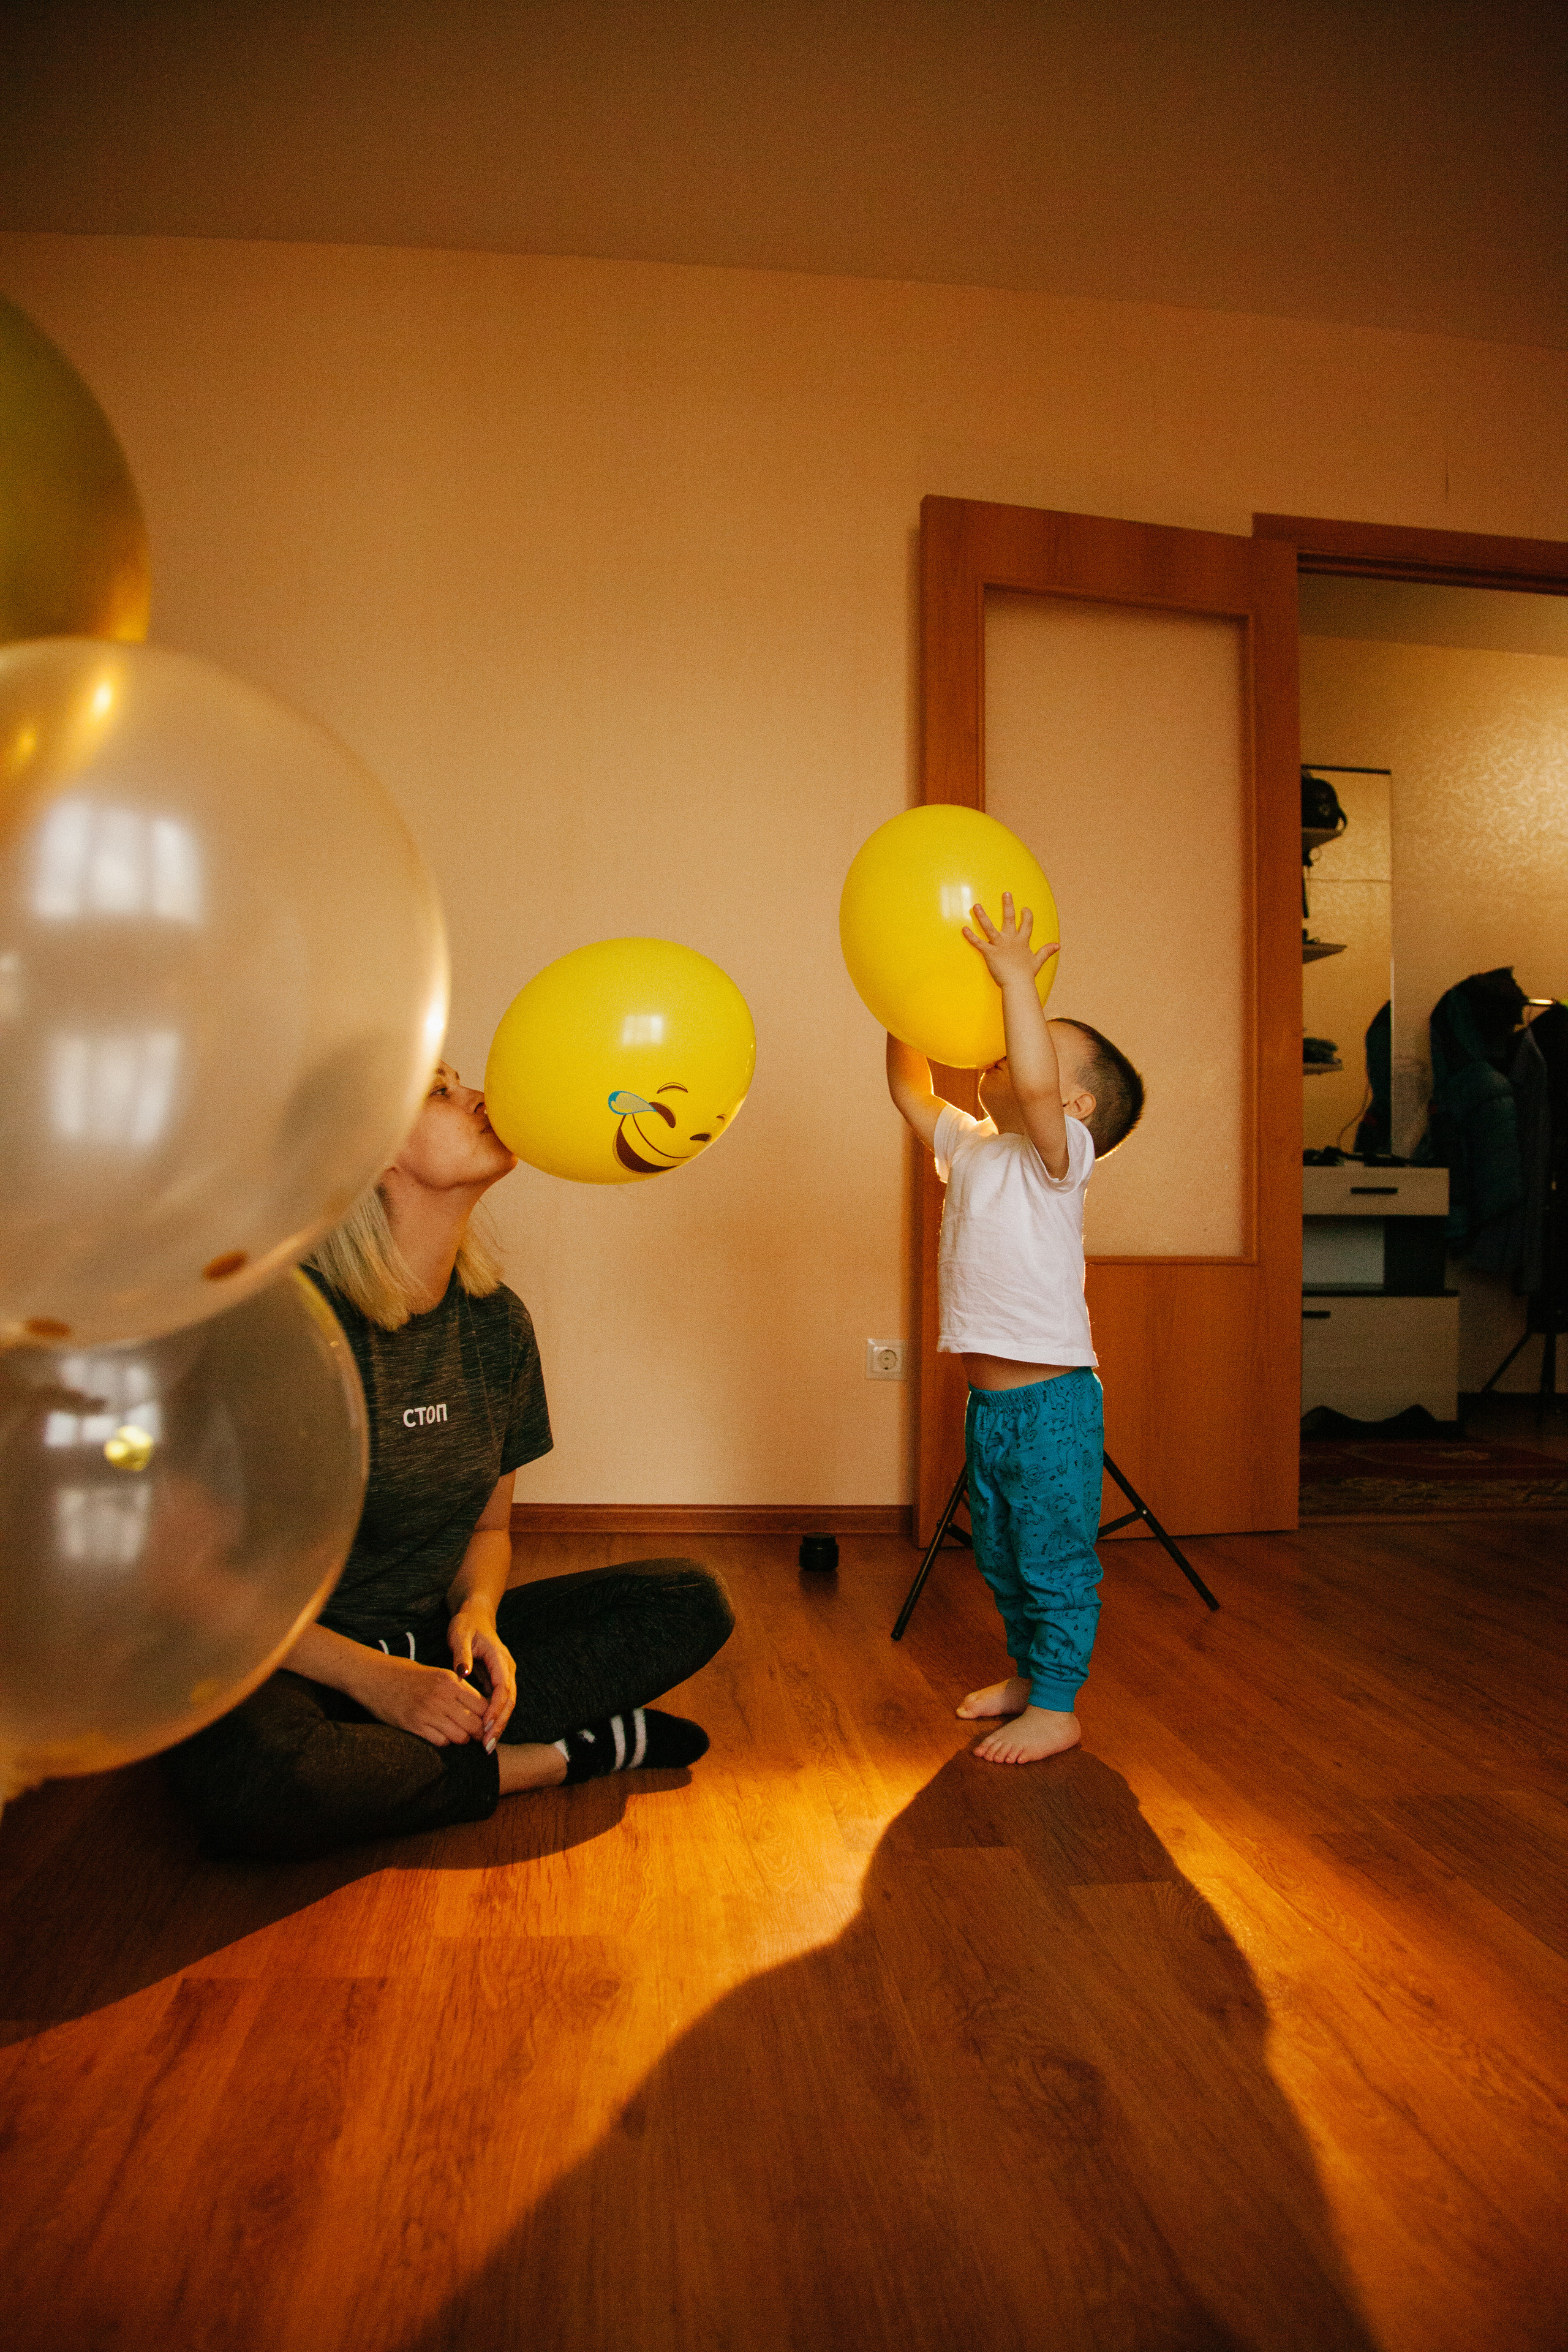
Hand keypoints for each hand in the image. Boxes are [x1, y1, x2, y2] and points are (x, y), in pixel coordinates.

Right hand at [362, 1650, 488, 1746]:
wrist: (374, 1676)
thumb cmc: (406, 1675)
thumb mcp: (437, 1675)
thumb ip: (457, 1690)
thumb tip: (479, 1708)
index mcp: (451, 1681)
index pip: (483, 1705)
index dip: (486, 1717)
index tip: (484, 1722)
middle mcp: (442, 1697)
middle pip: (475, 1723)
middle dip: (478, 1732)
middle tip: (476, 1736)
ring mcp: (428, 1712)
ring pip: (460, 1736)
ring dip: (461, 1739)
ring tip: (457, 1736)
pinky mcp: (414, 1725)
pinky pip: (441, 1742)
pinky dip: (444, 1742)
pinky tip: (439, 1736)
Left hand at [449, 1606, 517, 1752]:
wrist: (475, 1616)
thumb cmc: (466, 1625)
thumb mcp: (459, 1635)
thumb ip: (461, 1654)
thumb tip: (462, 1673)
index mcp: (500, 1658)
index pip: (503, 1688)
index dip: (496, 1709)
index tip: (486, 1726)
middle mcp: (507, 1668)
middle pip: (509, 1701)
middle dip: (500, 1724)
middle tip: (488, 1745)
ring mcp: (504, 1675)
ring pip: (507, 1704)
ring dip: (499, 1725)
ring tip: (487, 1745)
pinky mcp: (498, 1680)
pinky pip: (500, 1702)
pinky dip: (495, 1718)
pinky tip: (485, 1733)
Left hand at [962, 892, 1058, 988]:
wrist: (1018, 984)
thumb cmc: (1026, 975)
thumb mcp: (1037, 961)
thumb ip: (1046, 951)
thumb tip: (1058, 945)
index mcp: (1022, 941)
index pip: (1027, 924)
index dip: (1027, 915)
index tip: (1025, 908)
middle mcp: (1011, 940)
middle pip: (1009, 918)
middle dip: (1008, 905)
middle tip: (1006, 893)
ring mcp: (1000, 945)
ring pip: (989, 927)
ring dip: (982, 916)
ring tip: (976, 906)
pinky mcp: (990, 952)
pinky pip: (978, 943)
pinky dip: (971, 936)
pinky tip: (964, 929)